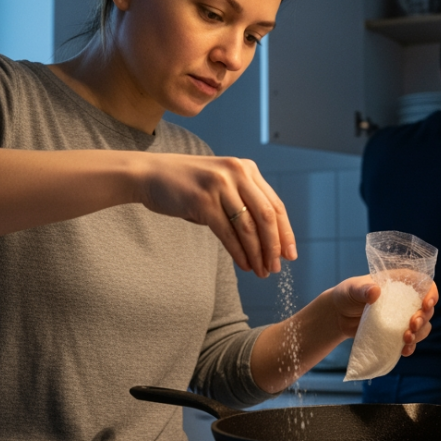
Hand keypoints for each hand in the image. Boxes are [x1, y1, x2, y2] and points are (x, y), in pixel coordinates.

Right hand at [131, 153, 295, 276]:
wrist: (150, 174)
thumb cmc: (187, 185)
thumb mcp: (221, 185)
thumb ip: (243, 202)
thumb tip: (268, 240)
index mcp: (246, 169)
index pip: (275, 204)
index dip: (285, 232)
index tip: (290, 254)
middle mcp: (236, 173)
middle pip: (267, 216)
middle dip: (274, 246)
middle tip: (277, 268)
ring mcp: (220, 185)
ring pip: (248, 227)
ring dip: (257, 254)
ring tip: (261, 272)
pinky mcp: (202, 201)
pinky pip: (227, 233)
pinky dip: (239, 253)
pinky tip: (244, 265)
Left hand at [329, 275, 437, 355]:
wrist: (338, 316)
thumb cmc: (347, 294)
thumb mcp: (352, 289)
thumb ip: (363, 289)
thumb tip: (375, 292)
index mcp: (400, 282)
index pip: (424, 284)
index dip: (431, 294)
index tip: (426, 305)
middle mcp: (405, 299)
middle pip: (426, 308)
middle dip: (423, 318)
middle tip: (412, 325)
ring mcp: (402, 317)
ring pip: (423, 326)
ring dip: (419, 334)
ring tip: (406, 339)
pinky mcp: (396, 332)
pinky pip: (412, 340)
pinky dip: (411, 346)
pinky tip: (405, 351)